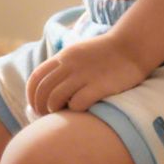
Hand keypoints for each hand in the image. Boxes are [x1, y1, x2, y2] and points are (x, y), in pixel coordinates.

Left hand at [26, 32, 151, 116]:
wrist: (132, 47)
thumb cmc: (105, 54)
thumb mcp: (77, 53)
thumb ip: (62, 66)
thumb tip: (47, 84)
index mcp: (63, 57)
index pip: (36, 78)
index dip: (31, 95)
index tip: (35, 106)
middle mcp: (69, 65)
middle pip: (42, 91)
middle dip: (40, 107)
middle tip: (46, 116)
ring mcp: (84, 76)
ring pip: (55, 98)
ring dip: (54, 110)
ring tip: (61, 115)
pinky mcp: (99, 86)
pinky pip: (77, 104)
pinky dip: (74, 111)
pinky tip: (80, 110)